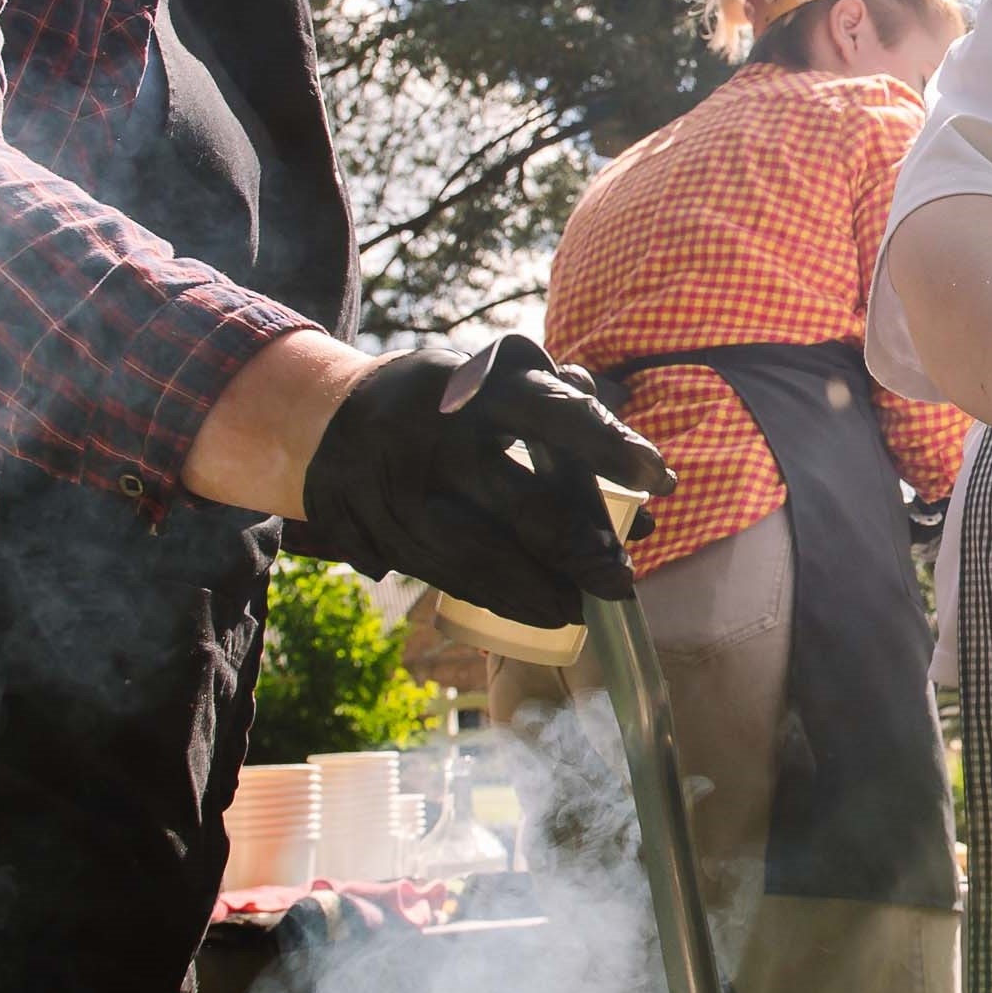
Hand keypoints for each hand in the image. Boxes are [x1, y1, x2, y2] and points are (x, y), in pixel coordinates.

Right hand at [298, 333, 675, 625]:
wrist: (331, 417)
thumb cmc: (449, 400)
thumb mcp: (499, 381)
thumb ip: (570, 417)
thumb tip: (649, 481)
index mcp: (479, 385)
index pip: (554, 414)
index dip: (609, 446)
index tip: (661, 478)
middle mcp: (439, 435)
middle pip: (524, 504)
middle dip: (582, 549)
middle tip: (622, 576)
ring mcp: (405, 489)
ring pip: (483, 554)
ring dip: (540, 589)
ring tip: (581, 607)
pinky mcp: (383, 533)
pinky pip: (450, 576)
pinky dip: (497, 597)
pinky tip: (535, 610)